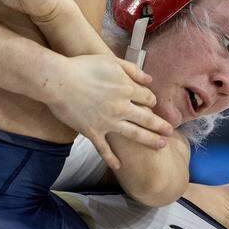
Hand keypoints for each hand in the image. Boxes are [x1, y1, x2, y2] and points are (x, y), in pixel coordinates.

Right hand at [45, 53, 173, 168]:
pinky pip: (105, 149)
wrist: (58, 81)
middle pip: (147, 119)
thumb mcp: (111, 62)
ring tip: (161, 146)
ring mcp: (108, 122)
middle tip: (170, 132)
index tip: (151, 105)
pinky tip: (119, 166)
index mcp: (127, 89)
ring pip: (134, 135)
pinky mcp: (93, 132)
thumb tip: (149, 79)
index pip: (148, 98)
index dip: (152, 102)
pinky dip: (112, 158)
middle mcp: (121, 108)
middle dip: (160, 126)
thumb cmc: (83, 67)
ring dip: (149, 141)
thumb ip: (132, 70)